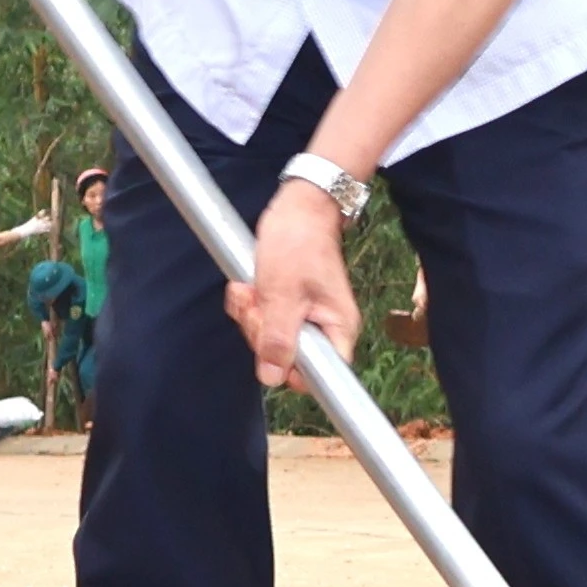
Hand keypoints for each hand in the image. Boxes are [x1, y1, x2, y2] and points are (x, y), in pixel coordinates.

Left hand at [227, 184, 355, 387]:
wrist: (299, 209)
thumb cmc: (299, 243)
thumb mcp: (282, 294)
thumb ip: (278, 338)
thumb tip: (272, 377)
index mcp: (337, 329)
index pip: (319, 376)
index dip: (288, 368)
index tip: (269, 340)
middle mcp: (325, 328)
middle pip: (287, 359)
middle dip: (260, 332)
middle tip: (255, 303)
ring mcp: (306, 318)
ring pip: (270, 340)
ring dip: (251, 316)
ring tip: (250, 289)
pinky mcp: (288, 308)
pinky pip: (264, 322)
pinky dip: (251, 307)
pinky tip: (249, 288)